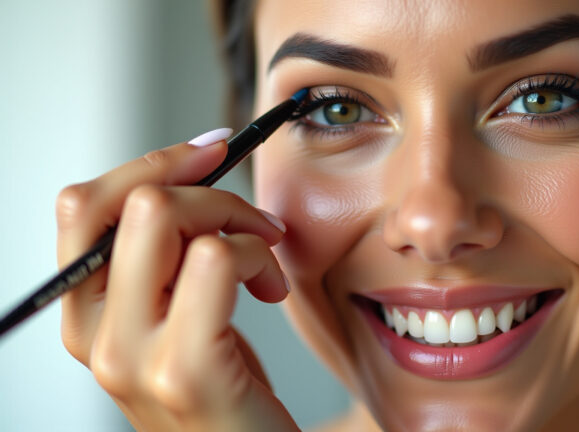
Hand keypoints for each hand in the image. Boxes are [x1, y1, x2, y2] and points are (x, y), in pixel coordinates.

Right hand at [56, 136, 298, 430]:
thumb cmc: (227, 394)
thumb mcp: (179, 319)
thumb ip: (163, 262)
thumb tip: (187, 176)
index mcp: (88, 314)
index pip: (83, 204)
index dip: (153, 164)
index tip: (211, 152)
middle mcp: (95, 336)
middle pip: (127, 201)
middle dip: (206, 187)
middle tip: (251, 218)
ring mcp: (132, 356)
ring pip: (165, 216)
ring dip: (239, 219)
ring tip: (266, 257)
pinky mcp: (185, 370)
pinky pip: (216, 259)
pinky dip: (258, 254)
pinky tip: (271, 288)